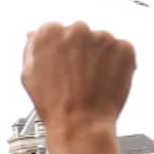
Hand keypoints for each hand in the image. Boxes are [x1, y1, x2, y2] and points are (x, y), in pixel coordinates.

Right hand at [21, 22, 134, 142]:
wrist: (81, 124)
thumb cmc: (53, 104)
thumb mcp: (29, 75)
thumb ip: (32, 48)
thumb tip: (34, 35)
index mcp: (50, 32)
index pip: (57, 31)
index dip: (59, 51)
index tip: (62, 65)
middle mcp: (77, 29)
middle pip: (80, 34)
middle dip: (79, 51)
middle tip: (77, 76)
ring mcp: (103, 38)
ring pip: (101, 42)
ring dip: (99, 57)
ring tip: (91, 82)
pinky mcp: (124, 48)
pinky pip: (120, 51)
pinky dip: (116, 64)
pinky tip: (104, 81)